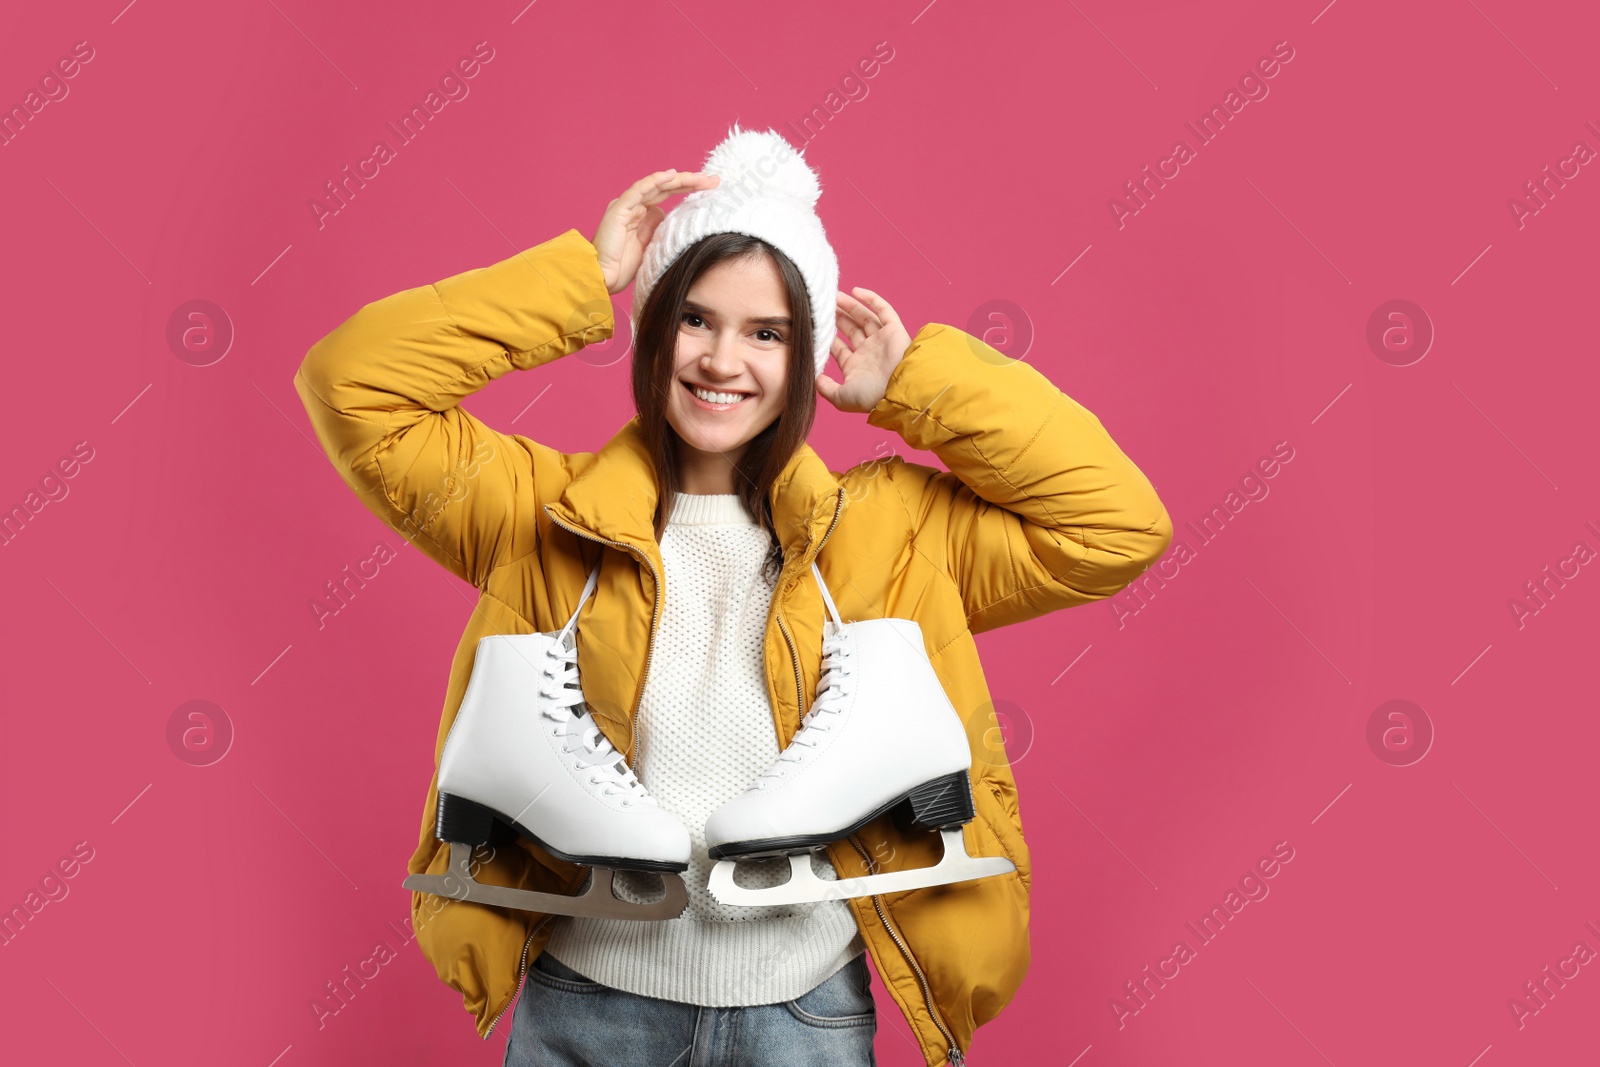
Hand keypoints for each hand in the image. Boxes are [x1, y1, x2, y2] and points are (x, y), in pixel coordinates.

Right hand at [592, 169, 720, 294]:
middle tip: (714, 179)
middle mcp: (634, 205)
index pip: (668, 195)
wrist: (603, 277)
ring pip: (656, 185)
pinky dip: (654, 181)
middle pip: (665, 187)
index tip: (712, 187)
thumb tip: (669, 216)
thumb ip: (658, 229)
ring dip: (679, 179)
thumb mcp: (650, 246)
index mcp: (641, 213)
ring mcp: (626, 205)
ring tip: (700, 177)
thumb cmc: (622, 266)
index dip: (689, 189)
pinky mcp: (619, 209)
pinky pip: (639, 190)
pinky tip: (671, 175)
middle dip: (690, 181)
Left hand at [816, 287, 912, 413]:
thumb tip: (813, 379)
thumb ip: (826, 389)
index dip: (828, 337)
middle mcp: (869, 352)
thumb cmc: (871, 397)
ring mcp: (882, 340)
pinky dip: (871, 299)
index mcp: (857, 367)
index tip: (814, 325)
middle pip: (851, 329)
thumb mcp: (841, 398)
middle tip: (823, 306)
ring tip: (835, 296)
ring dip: (850, 306)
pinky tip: (855, 291)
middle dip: (838, 318)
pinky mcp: (894, 330)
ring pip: (864, 318)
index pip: (839, 348)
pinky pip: (883, 310)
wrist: (898, 390)